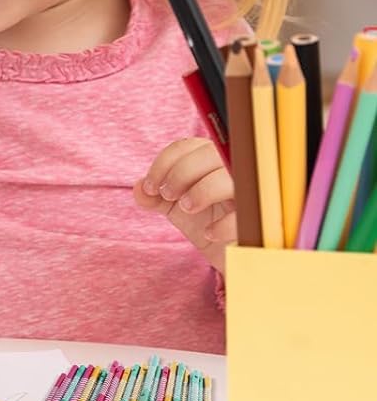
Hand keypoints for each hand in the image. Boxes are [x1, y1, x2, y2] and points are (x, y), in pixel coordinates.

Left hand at [134, 137, 238, 274]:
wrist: (232, 254)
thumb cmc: (207, 221)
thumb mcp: (175, 207)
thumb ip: (154, 196)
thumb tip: (138, 189)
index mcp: (212, 160)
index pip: (188, 146)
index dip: (164, 163)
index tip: (150, 186)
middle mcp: (234, 170)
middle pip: (210, 153)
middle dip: (181, 173)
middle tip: (168, 196)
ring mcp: (251, 192)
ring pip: (230, 176)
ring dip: (202, 190)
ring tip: (186, 207)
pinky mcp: (262, 219)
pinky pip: (246, 214)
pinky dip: (223, 223)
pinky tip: (209, 233)